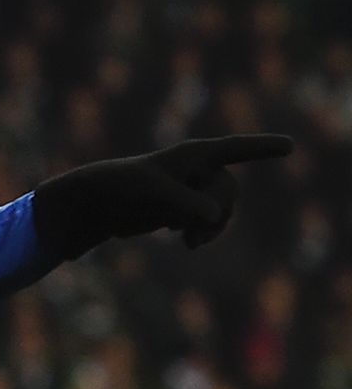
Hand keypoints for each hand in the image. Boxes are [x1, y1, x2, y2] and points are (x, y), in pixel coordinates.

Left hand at [32, 134, 293, 258]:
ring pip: (223, 209)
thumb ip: (185, 202)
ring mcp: (193, 188)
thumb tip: (215, 214)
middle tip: (187, 233)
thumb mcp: (152, 193)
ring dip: (212, 228)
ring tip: (188, 243)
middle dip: (217, 213)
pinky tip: (185, 242)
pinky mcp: (185, 208)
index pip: (234, 149)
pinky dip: (204, 233)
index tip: (290, 145)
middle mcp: (197, 168)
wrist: (98, 204)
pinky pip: (211, 222)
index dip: (262, 147)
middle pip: (229, 191)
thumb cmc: (121, 187)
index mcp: (192, 154)